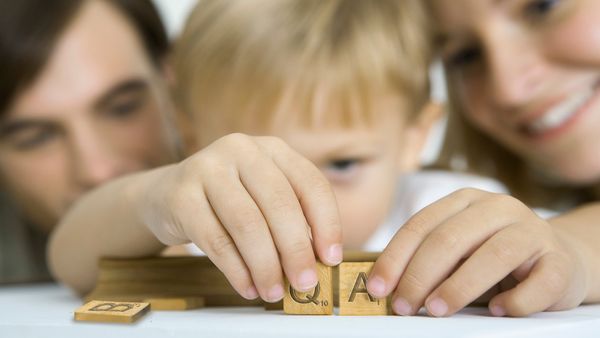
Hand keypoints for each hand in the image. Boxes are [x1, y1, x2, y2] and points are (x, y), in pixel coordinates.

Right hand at [138, 133, 342, 301]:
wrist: (166, 195)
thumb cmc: (227, 201)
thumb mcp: (263, 196)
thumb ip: (291, 219)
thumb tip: (319, 263)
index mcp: (272, 148)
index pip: (310, 183)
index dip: (327, 223)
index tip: (331, 259)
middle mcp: (241, 149)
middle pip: (279, 204)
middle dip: (296, 250)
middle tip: (305, 283)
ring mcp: (207, 168)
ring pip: (247, 224)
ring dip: (265, 265)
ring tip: (274, 291)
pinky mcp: (181, 195)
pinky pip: (215, 240)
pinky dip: (236, 270)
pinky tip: (247, 287)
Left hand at [366, 188, 588, 316]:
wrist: (558, 258)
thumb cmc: (493, 257)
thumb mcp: (458, 250)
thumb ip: (428, 261)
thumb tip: (388, 288)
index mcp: (465, 201)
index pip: (421, 225)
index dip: (395, 258)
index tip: (378, 288)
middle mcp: (499, 208)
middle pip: (451, 238)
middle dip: (420, 275)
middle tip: (403, 306)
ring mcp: (533, 231)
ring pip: (494, 256)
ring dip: (459, 287)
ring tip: (436, 310)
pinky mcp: (560, 261)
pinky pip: (540, 282)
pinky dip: (515, 301)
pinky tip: (496, 311)